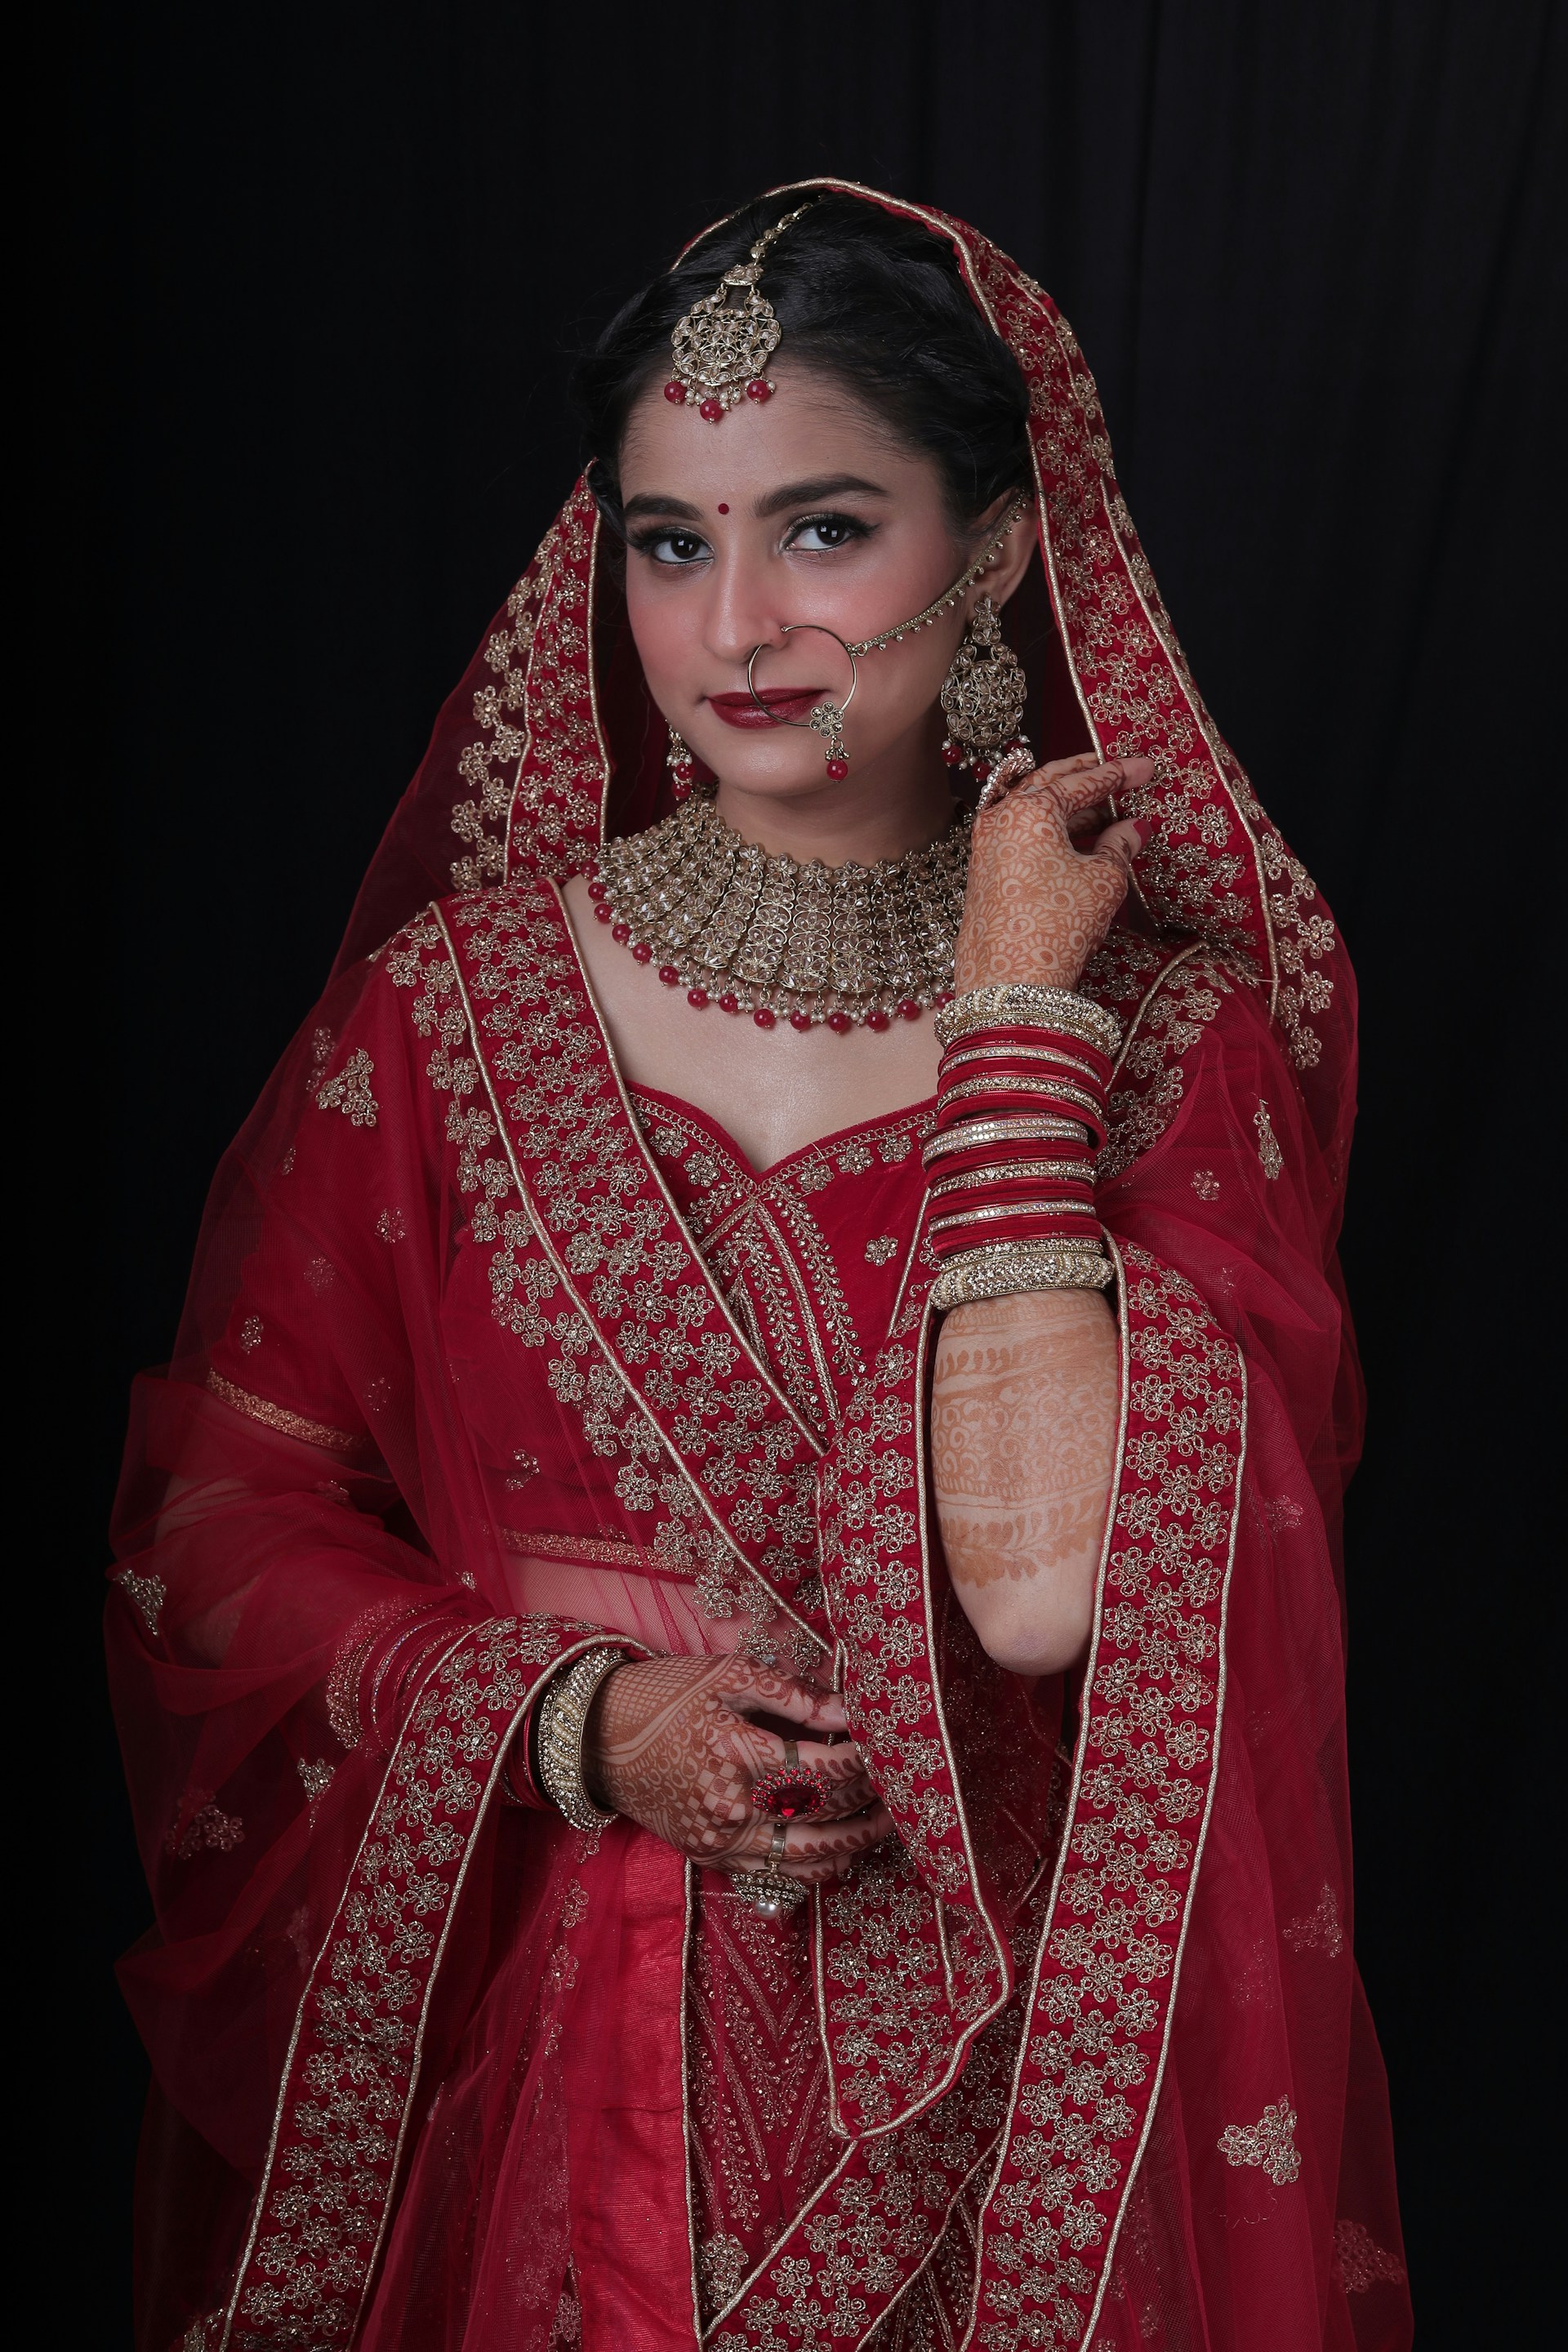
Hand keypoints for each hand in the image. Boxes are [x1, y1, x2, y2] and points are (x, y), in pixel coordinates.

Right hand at [583, 1652, 891, 1884]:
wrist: (596, 1736)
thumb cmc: (664, 1694)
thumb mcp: (725, 1677)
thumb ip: (791, 1696)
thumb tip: (851, 1708)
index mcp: (735, 1755)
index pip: (824, 1772)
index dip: (865, 1763)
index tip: (891, 1747)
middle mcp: (730, 1808)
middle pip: (823, 1820)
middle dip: (870, 1805)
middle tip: (906, 1789)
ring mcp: (719, 1841)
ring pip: (805, 1860)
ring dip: (853, 1845)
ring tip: (885, 1823)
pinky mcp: (710, 1858)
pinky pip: (776, 1875)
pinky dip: (814, 1867)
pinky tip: (839, 1848)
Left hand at [954, 753, 1155, 990]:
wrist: (1009, 985)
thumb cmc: (1055, 928)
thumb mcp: (1103, 881)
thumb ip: (1121, 845)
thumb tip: (1136, 827)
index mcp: (1029, 810)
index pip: (1083, 780)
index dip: (1121, 774)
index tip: (1147, 770)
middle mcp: (1000, 819)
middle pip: (1050, 784)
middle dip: (1088, 777)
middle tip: (1120, 772)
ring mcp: (987, 845)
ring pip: (1035, 812)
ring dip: (1072, 809)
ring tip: (1110, 814)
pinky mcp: (985, 872)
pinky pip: (1023, 838)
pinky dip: (1053, 834)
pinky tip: (1081, 843)